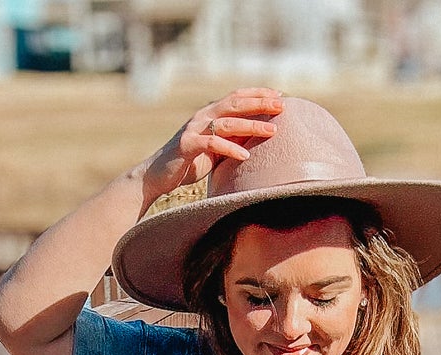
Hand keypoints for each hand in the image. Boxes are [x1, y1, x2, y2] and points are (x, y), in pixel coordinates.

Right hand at [140, 89, 282, 207]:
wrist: (158, 175)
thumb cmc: (190, 163)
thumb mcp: (216, 149)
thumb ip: (233, 139)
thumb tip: (260, 136)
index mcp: (210, 114)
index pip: (237, 97)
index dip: (258, 94)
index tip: (280, 95)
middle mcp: (202, 116)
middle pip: (235, 104)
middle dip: (260, 103)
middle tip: (282, 105)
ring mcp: (194, 129)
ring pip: (227, 122)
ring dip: (251, 126)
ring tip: (271, 131)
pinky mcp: (187, 145)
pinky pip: (212, 144)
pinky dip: (230, 149)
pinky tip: (245, 155)